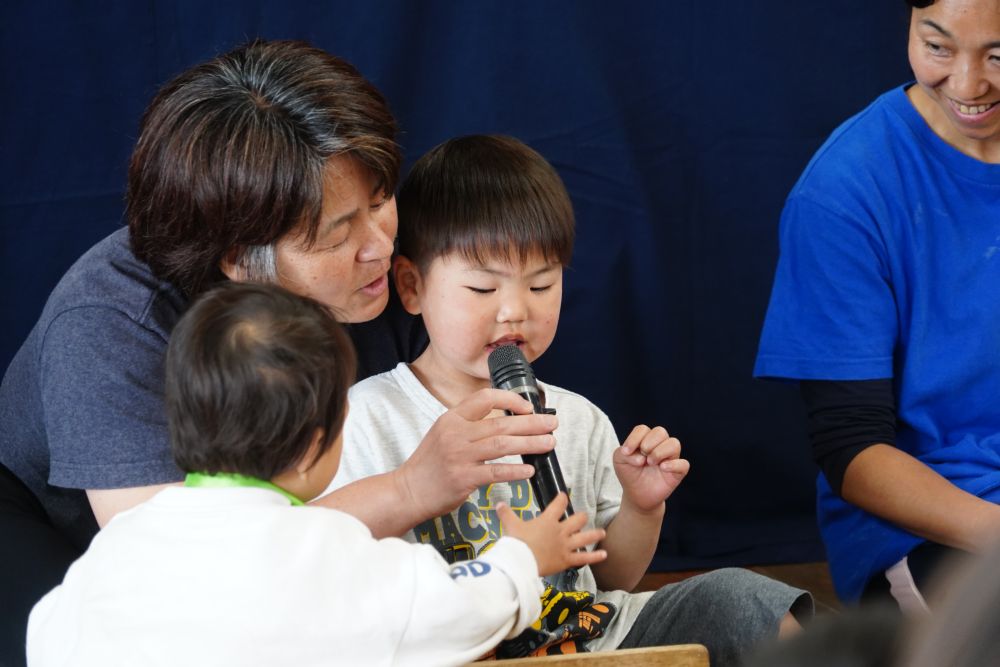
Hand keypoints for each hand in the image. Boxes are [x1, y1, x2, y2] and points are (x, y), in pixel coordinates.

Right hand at [395, 387, 557, 521]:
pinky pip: (496, 472)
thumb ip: (470, 425)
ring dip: (530, 443)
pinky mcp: (463, 478)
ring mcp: (459, 456)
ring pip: (503, 445)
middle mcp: (455, 433)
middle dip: (532, 423)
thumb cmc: (430, 464)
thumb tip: (508, 422)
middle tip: (552, 424)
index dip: (510, 400)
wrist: (408, 491)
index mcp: (452, 418)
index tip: (528, 407)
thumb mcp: (444, 434)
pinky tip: (530, 470)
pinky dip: (515, 471)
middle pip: (501, 423)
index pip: (485, 398)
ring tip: (549, 443)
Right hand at [498, 493, 606, 575]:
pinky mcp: (567, 560)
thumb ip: (506, 514)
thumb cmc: (516, 542)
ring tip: (602, 532)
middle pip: (577, 520)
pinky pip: (584, 558)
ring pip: (585, 538)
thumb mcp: (510, 525)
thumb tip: (498, 504)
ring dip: (594, 534)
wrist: (520, 562)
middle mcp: (560, 531)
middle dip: (581, 517)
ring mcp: (565, 546)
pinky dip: (595, 557)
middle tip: (583, 516)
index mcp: (547, 520)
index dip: (562, 499)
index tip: (564, 496)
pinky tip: (604, 555)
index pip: (558, 504)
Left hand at [613, 425, 688, 512]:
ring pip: (674, 443)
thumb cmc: (629, 474)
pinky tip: (662, 468)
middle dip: (649, 442)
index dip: (634, 438)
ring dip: (660, 452)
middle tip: (643, 456)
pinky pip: (684, 464)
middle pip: (660, 431)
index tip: (626, 452)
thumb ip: (624, 453)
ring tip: (650, 462)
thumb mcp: (619, 461)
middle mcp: (659, 446)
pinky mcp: (677, 472)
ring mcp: (670, 458)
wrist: (637, 495)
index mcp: (645, 440)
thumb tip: (641, 456)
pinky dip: (673, 464)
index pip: (643, 429)